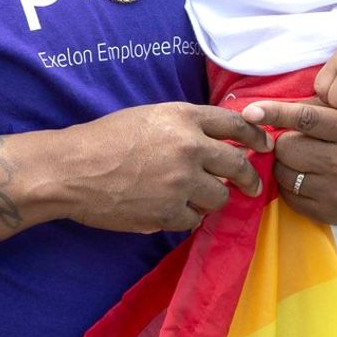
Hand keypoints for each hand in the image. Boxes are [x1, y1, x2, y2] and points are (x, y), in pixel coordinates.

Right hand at [60, 102, 270, 234]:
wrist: (73, 169)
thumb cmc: (104, 138)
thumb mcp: (149, 117)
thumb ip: (184, 125)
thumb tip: (216, 141)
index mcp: (182, 117)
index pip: (235, 124)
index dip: (255, 136)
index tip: (264, 146)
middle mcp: (188, 147)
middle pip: (237, 164)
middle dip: (249, 178)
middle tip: (250, 186)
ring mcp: (180, 182)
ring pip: (219, 196)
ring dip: (211, 199)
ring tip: (193, 197)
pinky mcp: (168, 212)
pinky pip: (194, 219)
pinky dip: (186, 217)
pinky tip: (169, 209)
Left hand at [242, 99, 336, 225]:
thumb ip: (308, 108)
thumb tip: (259, 114)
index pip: (306, 119)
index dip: (274, 113)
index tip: (249, 112)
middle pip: (286, 148)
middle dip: (283, 143)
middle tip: (297, 142)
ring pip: (283, 173)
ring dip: (284, 165)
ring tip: (305, 161)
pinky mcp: (332, 214)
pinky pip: (289, 197)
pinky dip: (290, 186)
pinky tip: (308, 179)